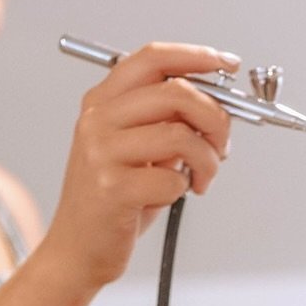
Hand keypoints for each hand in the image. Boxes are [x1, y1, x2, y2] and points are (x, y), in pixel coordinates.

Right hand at [38, 43, 237, 295]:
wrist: (78, 249)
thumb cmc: (115, 199)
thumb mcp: (140, 148)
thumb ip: (170, 120)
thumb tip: (221, 103)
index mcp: (103, 101)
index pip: (153, 58)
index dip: (197, 56)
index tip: (227, 65)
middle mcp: (98, 120)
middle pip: (176, 92)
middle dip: (216, 118)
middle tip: (223, 144)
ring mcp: (102, 153)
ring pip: (182, 135)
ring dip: (207, 160)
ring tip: (202, 178)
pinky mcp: (112, 188)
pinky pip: (173, 178)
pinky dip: (185, 188)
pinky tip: (171, 196)